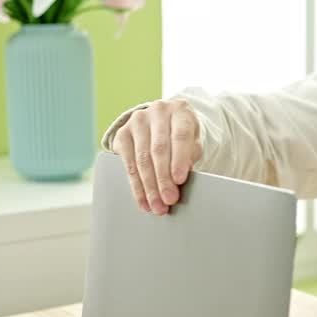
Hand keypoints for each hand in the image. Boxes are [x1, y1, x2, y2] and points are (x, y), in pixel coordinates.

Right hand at [110, 99, 202, 215]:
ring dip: (149, 187)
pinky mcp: (122, 133)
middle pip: (158, 149)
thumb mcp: (194, 141)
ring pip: (142, 159)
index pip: (180, 135)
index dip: (179, 159)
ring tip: (157, 206)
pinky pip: (128, 164)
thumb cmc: (183, 135)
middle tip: (169, 200)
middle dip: (163, 179)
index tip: (180, 181)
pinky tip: (143, 200)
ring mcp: (137, 120)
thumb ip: (190, 156)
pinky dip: (136, 186)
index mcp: (180, 110)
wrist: (165, 121)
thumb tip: (178, 180)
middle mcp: (157, 111)